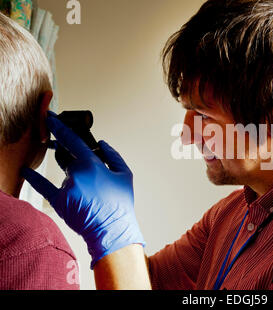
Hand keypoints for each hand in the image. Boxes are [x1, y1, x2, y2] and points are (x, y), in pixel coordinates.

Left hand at [21, 111, 145, 268]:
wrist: (112, 229)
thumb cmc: (120, 204)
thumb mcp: (125, 175)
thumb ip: (113, 155)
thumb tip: (101, 144)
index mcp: (92, 164)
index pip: (72, 140)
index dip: (59, 127)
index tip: (50, 117)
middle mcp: (76, 174)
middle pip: (68, 158)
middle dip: (73, 158)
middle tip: (83, 164)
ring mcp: (65, 188)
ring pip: (65, 173)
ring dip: (73, 175)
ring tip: (90, 190)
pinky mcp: (58, 201)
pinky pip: (44, 186)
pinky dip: (34, 177)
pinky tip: (26, 170)